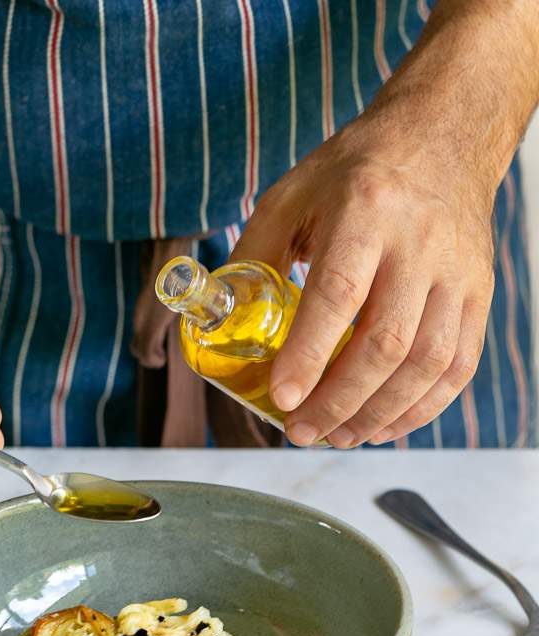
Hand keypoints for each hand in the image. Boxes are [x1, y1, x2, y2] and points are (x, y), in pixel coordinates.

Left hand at [233, 112, 496, 447]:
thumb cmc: (357, 171)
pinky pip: (458, 365)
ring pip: (426, 362)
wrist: (443, 137)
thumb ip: (252, 253)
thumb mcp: (291, 194)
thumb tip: (219, 318)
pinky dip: (421, 408)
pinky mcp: (479, 293)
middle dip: (339, 400)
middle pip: (385, 342)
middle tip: (301, 430)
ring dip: (378, 413)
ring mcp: (456, 271)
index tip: (282, 396)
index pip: (338, 293)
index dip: (309, 352)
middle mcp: (418, 242)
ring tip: (338, 436)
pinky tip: (384, 426)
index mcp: (365, 210)